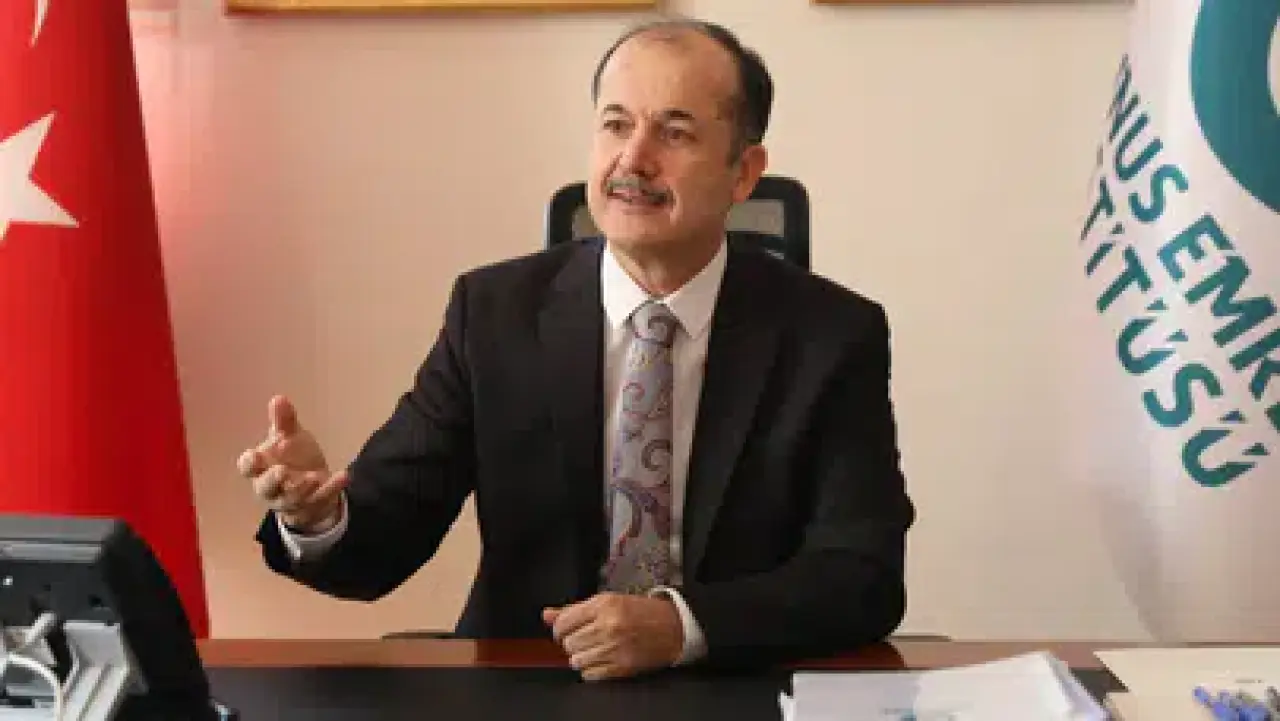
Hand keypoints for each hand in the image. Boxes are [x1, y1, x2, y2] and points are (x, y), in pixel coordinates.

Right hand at [238, 395, 348, 533]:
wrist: (313, 484)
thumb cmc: (292, 457)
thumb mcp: (289, 437)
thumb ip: (283, 421)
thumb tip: (278, 398)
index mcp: (261, 468)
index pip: (248, 467)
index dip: (250, 463)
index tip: (255, 456)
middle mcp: (271, 487)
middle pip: (265, 488)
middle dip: (272, 481)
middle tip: (282, 471)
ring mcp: (291, 500)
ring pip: (292, 498)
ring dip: (302, 488)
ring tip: (314, 477)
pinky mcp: (312, 505)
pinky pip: (321, 499)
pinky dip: (332, 488)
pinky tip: (344, 475)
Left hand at [542, 593, 683, 680]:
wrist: (674, 627)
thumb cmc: (642, 612)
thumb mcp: (609, 601)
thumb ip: (574, 610)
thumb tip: (547, 615)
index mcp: (603, 605)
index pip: (563, 622)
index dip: (559, 629)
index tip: (564, 631)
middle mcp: (608, 626)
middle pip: (568, 643)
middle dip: (573, 642)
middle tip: (584, 639)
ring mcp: (614, 648)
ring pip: (576, 660)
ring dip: (581, 657)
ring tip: (594, 649)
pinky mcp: (621, 667)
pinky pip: (590, 675)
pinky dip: (591, 670)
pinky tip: (601, 660)